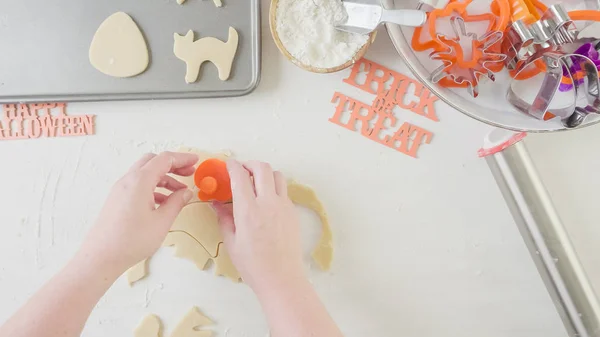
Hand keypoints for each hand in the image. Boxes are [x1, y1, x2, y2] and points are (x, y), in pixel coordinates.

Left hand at [78, 152, 198, 274]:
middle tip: (188, 173)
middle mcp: (128, 180)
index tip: (196, 161)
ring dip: (163, 178)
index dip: (182, 158)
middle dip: (172, 165)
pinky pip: (137, 186)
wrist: (100, 257)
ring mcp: (120, 190)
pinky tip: (163, 202)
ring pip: (144, 174)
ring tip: (180, 192)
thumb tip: (186, 192)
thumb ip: (176, 203)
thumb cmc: (132, 240)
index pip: (164, 159)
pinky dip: (153, 187)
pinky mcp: (117, 200)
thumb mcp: (162, 222)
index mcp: (140, 181)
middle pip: (152, 162)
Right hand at [212, 160, 304, 291]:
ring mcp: (284, 206)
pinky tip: (265, 200)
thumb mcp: (232, 242)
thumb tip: (217, 204)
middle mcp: (268, 203)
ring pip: (277, 175)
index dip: (233, 166)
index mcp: (249, 210)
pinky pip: (284, 191)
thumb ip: (224, 218)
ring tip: (255, 182)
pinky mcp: (293, 213)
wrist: (282, 278)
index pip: (240, 176)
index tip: (228, 164)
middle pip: (262, 168)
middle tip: (242, 169)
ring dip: (265, 173)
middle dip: (250, 163)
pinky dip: (274, 187)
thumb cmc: (254, 265)